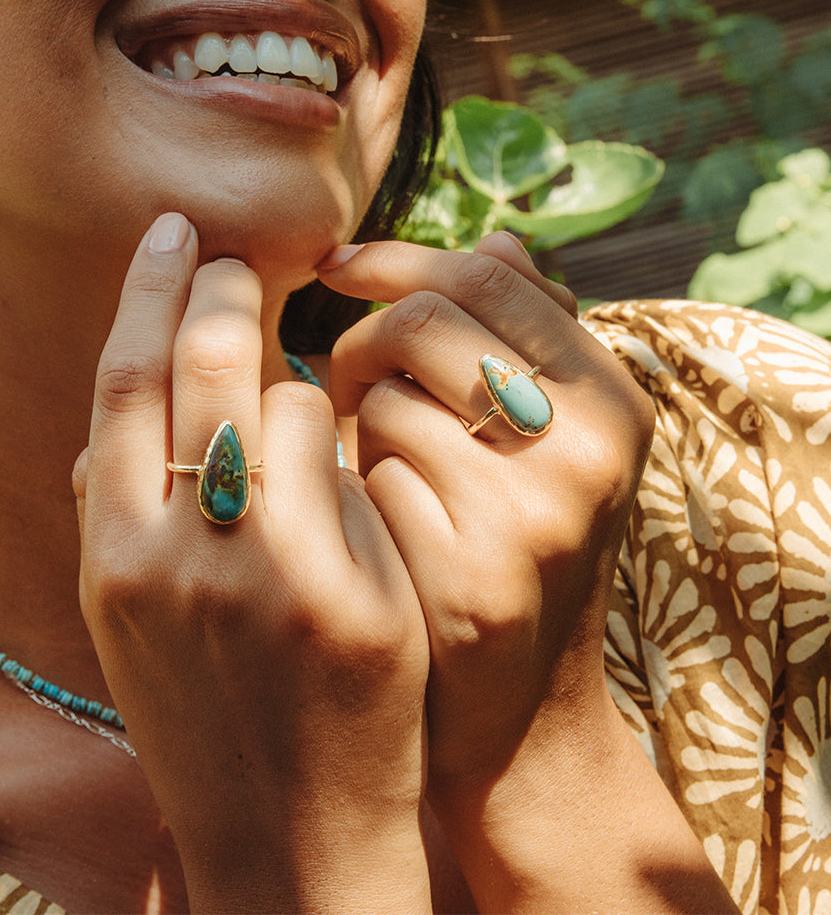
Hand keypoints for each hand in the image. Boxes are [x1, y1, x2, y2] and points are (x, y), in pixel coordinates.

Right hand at [76, 213, 432, 914]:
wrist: (285, 835)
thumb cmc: (205, 710)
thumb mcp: (128, 619)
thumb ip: (117, 512)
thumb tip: (117, 415)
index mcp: (109, 554)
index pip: (122, 381)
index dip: (145, 292)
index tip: (172, 232)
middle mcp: (174, 554)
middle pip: (199, 367)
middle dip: (223, 291)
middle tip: (241, 259)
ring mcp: (263, 574)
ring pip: (286, 398)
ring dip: (295, 374)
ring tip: (296, 383)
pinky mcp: (347, 593)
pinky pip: (349, 458)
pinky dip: (348, 436)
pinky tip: (351, 452)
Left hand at [319, 232, 649, 786]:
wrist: (514, 710)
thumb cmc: (509, 546)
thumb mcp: (546, 441)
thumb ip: (522, 337)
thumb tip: (496, 235)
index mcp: (611, 397)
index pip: (487, 274)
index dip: (396, 259)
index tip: (336, 265)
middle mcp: (589, 448)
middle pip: (420, 321)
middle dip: (359, 346)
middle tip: (347, 387)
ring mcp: (536, 517)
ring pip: (381, 398)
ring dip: (354, 428)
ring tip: (373, 467)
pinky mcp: (473, 579)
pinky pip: (365, 477)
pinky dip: (352, 492)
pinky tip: (373, 530)